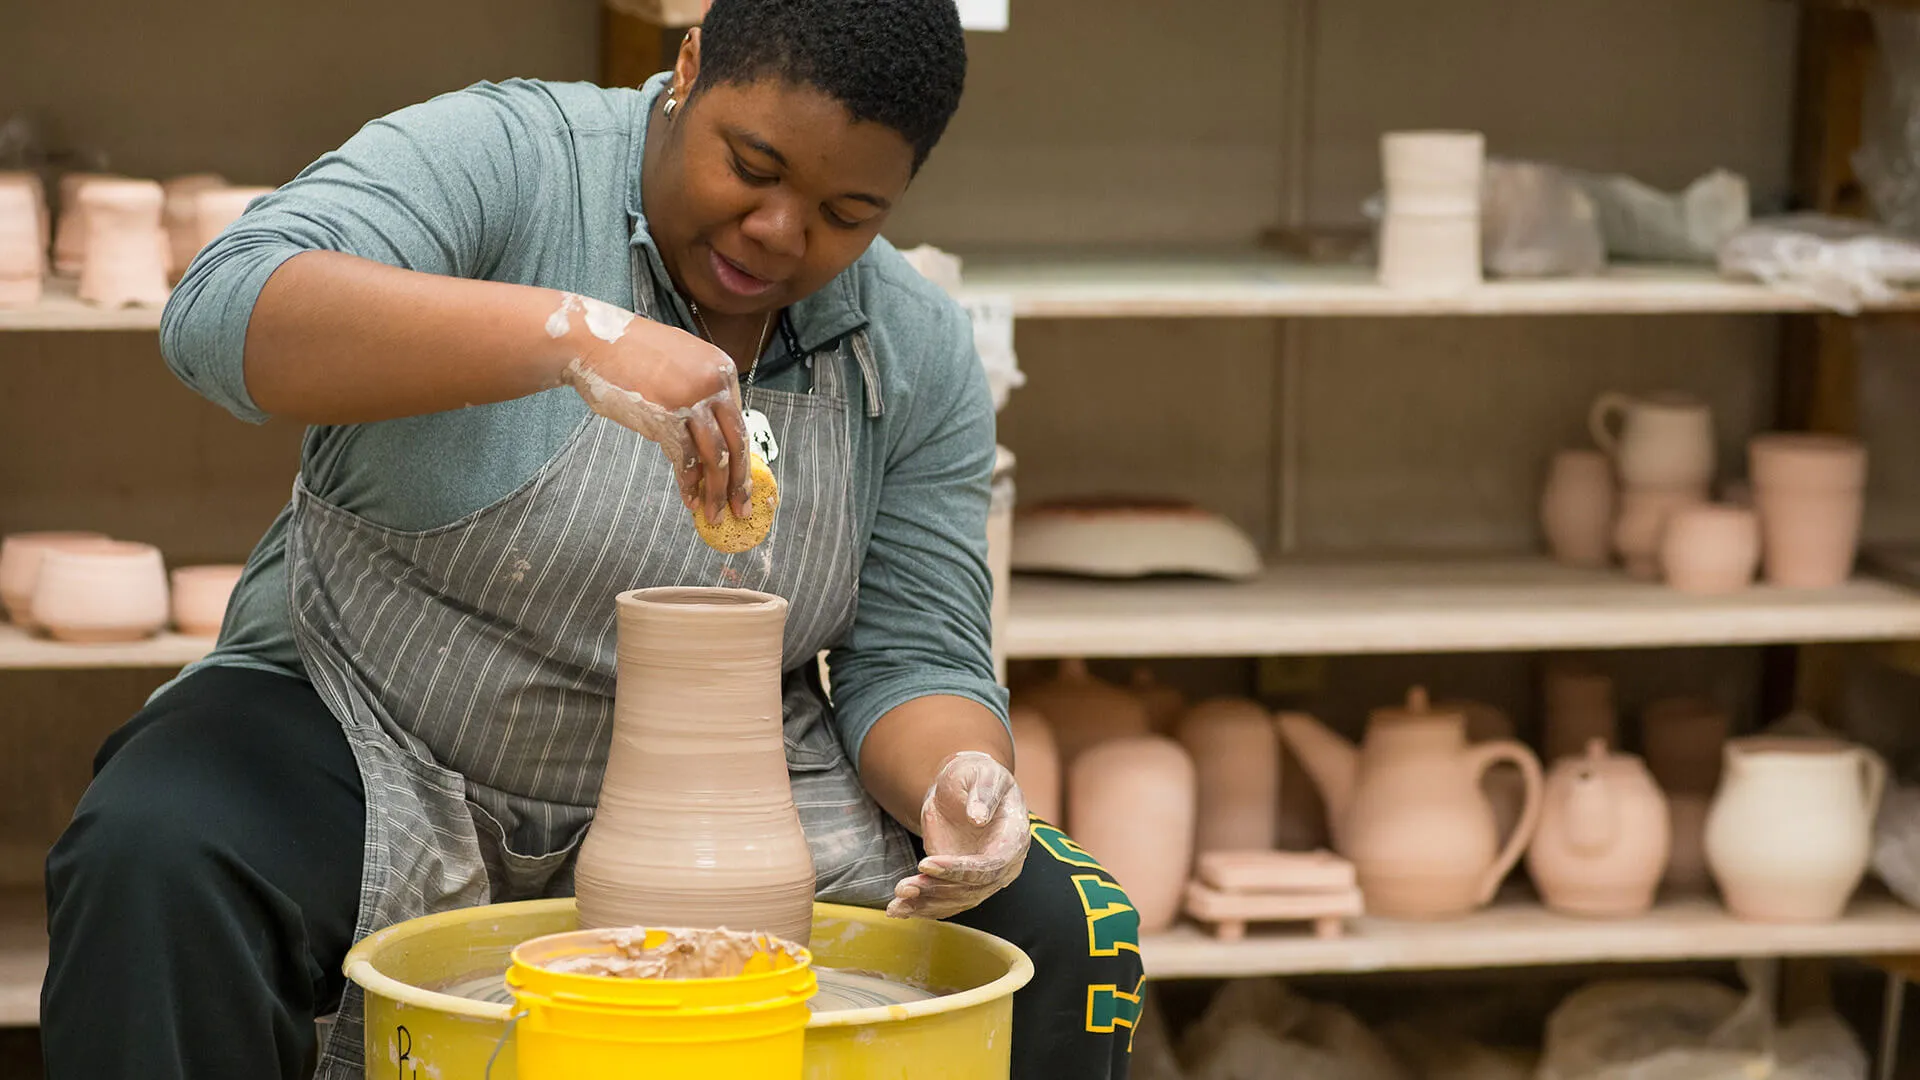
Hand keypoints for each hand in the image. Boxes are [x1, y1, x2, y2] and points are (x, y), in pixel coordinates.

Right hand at [552, 292, 750, 523]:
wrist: (592, 341)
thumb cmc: (631, 354)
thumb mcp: (680, 363)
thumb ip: (701, 390)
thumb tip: (713, 431)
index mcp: (721, 368)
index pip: (738, 422)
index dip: (741, 456)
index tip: (741, 480)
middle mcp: (713, 383)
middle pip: (736, 443)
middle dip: (740, 483)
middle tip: (742, 510)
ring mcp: (691, 400)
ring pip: (715, 457)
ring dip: (715, 492)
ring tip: (714, 515)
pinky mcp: (666, 418)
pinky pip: (685, 459)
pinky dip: (688, 483)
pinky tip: (689, 499)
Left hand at [887, 751, 1029, 919]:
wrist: (963, 787)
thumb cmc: (976, 776)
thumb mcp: (981, 775)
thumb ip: (983, 794)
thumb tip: (979, 817)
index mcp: (1014, 838)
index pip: (991, 864)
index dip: (961, 869)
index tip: (927, 864)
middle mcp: (1003, 864)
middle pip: (973, 889)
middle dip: (938, 890)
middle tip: (905, 887)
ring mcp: (982, 876)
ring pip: (957, 900)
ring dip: (926, 904)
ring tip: (896, 904)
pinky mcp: (960, 881)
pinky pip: (945, 900)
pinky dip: (921, 908)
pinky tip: (898, 910)